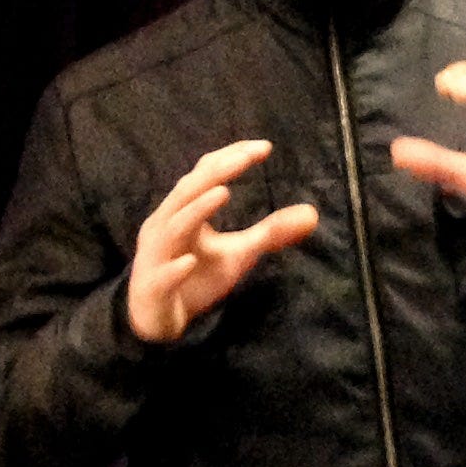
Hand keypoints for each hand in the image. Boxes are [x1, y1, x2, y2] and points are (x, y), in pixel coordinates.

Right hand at [127, 140, 317, 343]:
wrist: (156, 319)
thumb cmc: (195, 278)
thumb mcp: (238, 254)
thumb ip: (269, 233)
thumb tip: (313, 214)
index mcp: (183, 211)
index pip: (204, 174)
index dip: (230, 158)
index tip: (264, 147)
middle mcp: (166, 225)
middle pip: (188, 191)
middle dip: (217, 171)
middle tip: (246, 157)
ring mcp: (156, 255)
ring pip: (174, 228)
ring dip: (198, 209)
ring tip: (224, 192)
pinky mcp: (152, 288)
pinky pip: (163, 275)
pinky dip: (176, 268)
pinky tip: (191, 262)